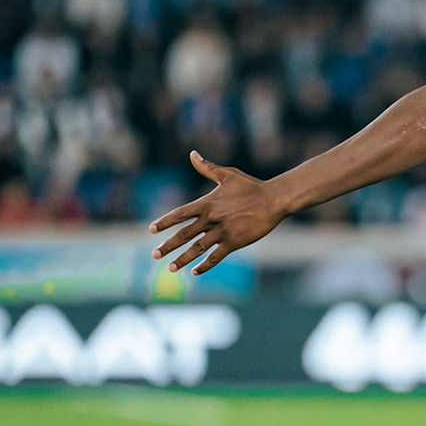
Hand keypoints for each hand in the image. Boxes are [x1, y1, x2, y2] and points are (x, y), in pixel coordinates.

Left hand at [149, 151, 286, 273]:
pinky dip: (205, 265)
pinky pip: (216, 256)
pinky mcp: (235, 242)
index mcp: (207, 204)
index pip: (179, 214)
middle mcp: (211, 219)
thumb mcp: (228, 175)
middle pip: (184, 234)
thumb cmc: (251, 186)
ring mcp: (222, 232)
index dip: (164, 222)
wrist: (273, 200)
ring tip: (171, 268)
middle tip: (154, 255)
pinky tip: (196, 272)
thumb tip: (192, 153)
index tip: (151, 229)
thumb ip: (207, 167)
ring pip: (197, 248)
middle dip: (168, 246)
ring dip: (182, 259)